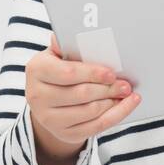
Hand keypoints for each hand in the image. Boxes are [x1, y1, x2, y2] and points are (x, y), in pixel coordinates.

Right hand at [27, 33, 140, 152]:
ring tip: (126, 92)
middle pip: (81, 94)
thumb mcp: (57, 54)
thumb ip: (67, 44)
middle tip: (126, 84)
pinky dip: (116, 115)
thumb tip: (78, 30)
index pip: (67, 72)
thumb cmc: (58, 71)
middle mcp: (37, 96)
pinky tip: (127, 105)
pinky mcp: (65, 133)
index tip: (111, 73)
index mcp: (36, 69)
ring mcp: (49, 119)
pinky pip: (96, 127)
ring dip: (112, 101)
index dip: (92, 73)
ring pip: (90, 111)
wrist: (47, 102)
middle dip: (108, 88)